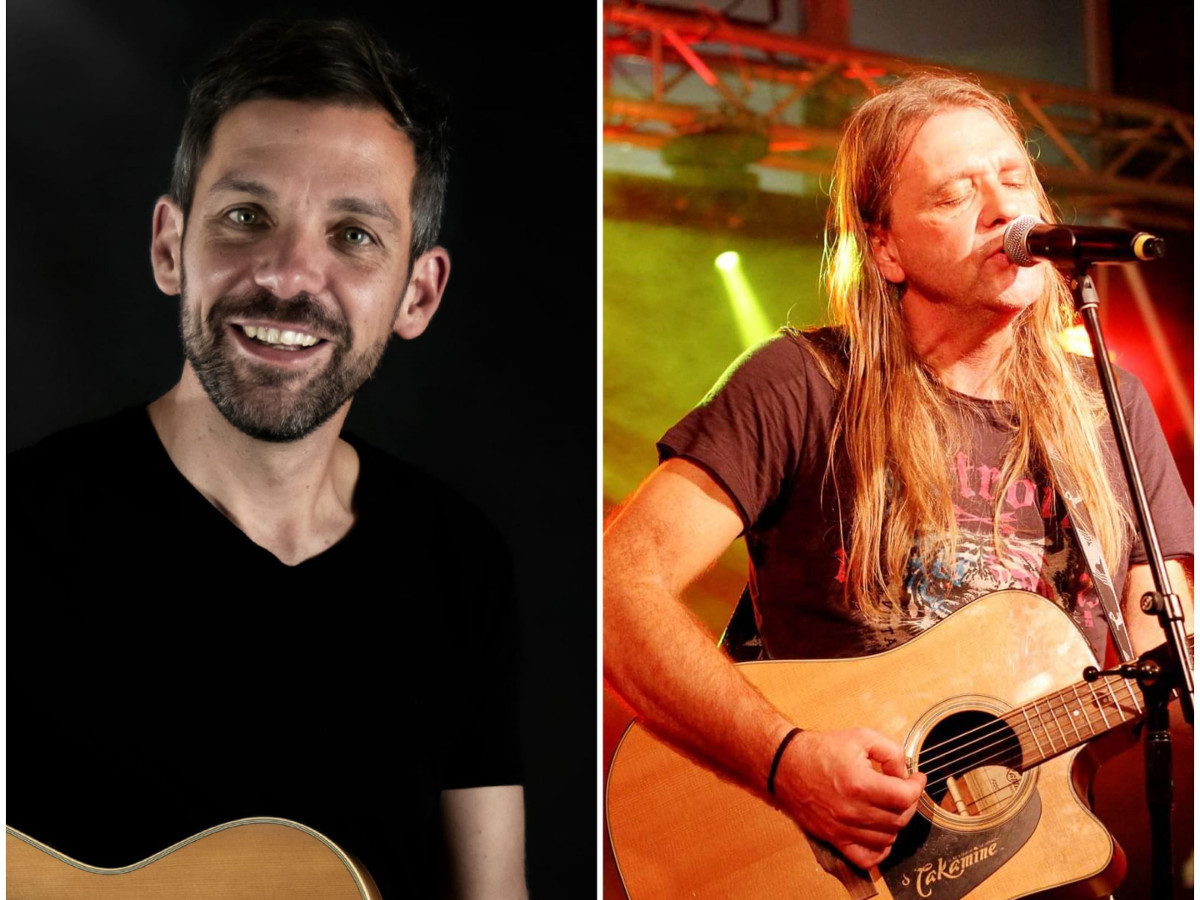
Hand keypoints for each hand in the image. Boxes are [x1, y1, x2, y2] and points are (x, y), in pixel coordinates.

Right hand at [771, 728, 925, 869]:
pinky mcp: (834, 838)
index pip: (904, 796)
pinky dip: (880, 851)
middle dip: (908, 803)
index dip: (916, 786)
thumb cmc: (820, 750)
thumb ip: (890, 752)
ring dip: (896, 822)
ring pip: (887, 838)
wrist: (785, 764)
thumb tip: (905, 773)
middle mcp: (852, 810)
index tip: (916, 778)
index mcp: (859, 783)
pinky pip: (866, 858)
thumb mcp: (860, 737)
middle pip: (899, 818)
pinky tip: (880, 833)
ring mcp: (842, 828)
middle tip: (902, 789)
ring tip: (889, 806)